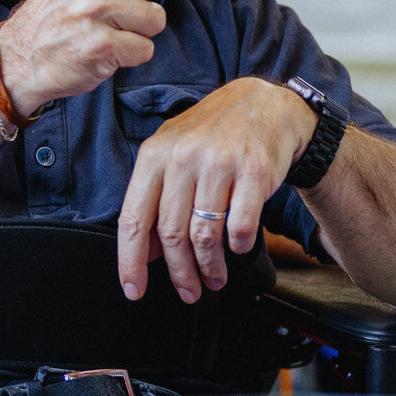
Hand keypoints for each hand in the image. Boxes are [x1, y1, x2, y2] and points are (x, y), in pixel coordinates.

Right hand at [0, 0, 187, 113]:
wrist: (22, 56)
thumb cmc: (59, 6)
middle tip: (119, 2)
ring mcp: (91, 8)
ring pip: (156, 16)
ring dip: (140, 27)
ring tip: (109, 26)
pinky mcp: (98, 45)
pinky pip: (145, 48)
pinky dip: (131, 54)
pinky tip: (105, 48)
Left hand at [116, 77, 316, 303]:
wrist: (265, 104)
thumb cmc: (214, 135)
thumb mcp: (174, 153)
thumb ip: (156, 197)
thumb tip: (144, 250)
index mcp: (155, 154)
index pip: (133, 218)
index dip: (131, 261)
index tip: (133, 290)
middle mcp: (184, 156)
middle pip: (171, 234)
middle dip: (180, 273)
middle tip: (189, 291)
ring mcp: (220, 162)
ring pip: (205, 235)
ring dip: (210, 267)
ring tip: (215, 278)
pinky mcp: (254, 170)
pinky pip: (241, 226)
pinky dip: (239, 245)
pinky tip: (238, 246)